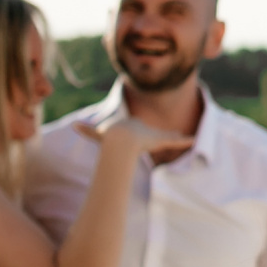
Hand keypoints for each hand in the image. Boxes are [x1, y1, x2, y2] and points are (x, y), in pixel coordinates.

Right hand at [79, 115, 195, 167]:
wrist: (121, 137)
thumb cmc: (110, 136)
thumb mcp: (98, 135)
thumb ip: (87, 130)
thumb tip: (72, 126)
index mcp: (134, 127)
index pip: (140, 127)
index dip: (143, 130)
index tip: (145, 131)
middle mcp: (146, 129)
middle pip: (156, 131)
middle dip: (163, 133)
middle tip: (171, 134)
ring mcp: (155, 134)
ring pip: (168, 136)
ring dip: (177, 137)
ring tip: (185, 138)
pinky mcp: (162, 139)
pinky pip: (177, 140)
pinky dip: (185, 140)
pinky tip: (194, 140)